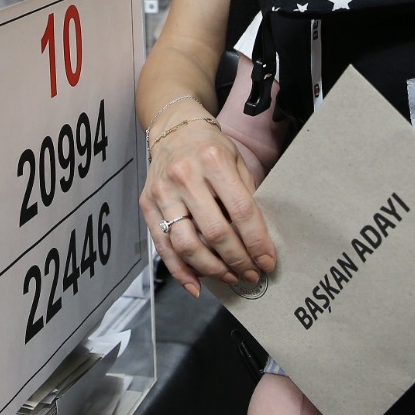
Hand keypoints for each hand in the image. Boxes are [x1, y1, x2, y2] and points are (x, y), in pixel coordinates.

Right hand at [139, 120, 275, 297]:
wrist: (174, 129)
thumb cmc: (211, 148)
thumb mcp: (236, 161)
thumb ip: (246, 196)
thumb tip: (260, 240)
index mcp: (214, 161)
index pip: (241, 211)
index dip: (257, 242)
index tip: (267, 261)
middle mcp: (185, 176)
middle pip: (215, 232)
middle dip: (237, 260)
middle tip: (251, 274)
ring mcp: (163, 192)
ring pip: (187, 245)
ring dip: (212, 269)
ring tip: (229, 277)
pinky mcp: (147, 204)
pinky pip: (163, 246)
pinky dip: (180, 271)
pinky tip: (197, 285)